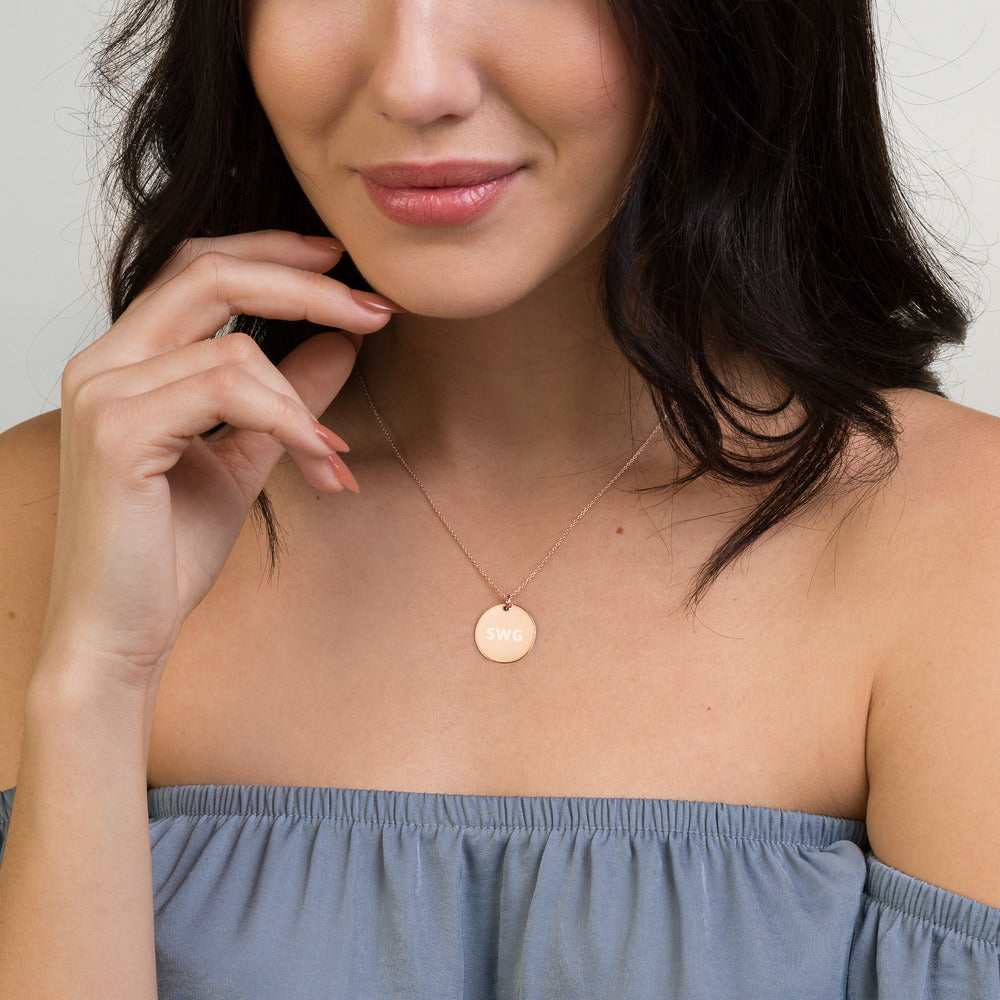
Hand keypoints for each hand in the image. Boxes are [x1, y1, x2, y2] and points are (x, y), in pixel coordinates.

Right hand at [38, 229, 398, 689]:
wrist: (121, 632)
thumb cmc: (168, 550)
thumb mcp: (245, 455)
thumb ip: (287, 396)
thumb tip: (342, 342)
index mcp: (126, 360)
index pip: (198, 268)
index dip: (273, 254)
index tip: (342, 264)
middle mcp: (103, 363)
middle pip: (210, 273)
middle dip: (306, 286)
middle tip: (376, 309)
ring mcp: (104, 393)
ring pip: (234, 347)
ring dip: (305, 402)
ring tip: (334, 456)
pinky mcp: (118, 431)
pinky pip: (227, 391)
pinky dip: (288, 420)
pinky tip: (319, 459)